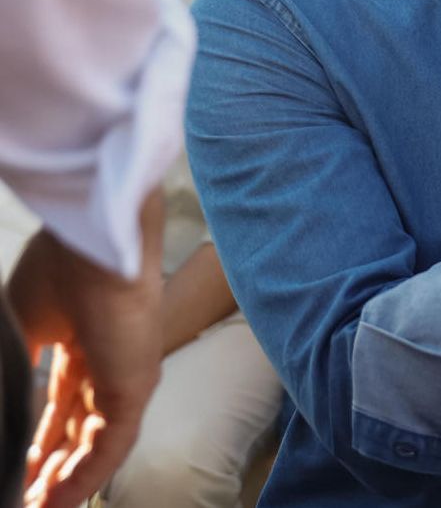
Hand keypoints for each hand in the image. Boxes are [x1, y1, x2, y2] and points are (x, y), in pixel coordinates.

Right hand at [6, 201, 163, 507]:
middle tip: (28, 497)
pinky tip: (60, 500)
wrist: (96, 248)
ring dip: (67, 481)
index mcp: (78, 345)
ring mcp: (124, 378)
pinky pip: (111, 445)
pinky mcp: (135, 388)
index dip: (37, 436)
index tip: (16, 464)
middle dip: (52, 466)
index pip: (60, 403)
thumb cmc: (58, 273)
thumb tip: (3, 398)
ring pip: (95, 444)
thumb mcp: (21, 330)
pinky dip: (86, 476)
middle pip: (77, 428)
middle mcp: (106, 365)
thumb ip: (14, 370)